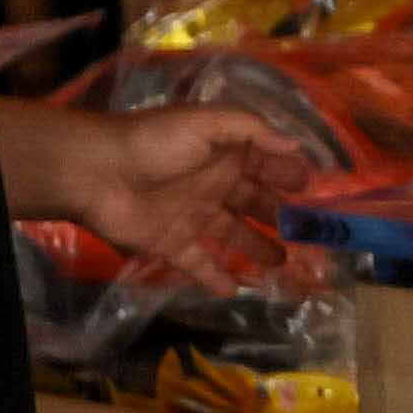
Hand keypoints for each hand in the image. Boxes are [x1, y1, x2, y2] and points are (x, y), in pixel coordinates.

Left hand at [10, 100, 303, 281]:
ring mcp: (193, 217)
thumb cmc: (155, 144)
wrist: (98, 173)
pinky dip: (216, 278)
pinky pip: (200, 264)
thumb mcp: (207, 123)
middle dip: (281, 217)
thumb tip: (297, 149)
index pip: (265, 166)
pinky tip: (238, 289)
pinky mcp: (172, 245)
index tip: (314, 191)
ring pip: (233, 236)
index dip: (289, 176)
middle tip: (309, 235)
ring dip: (257, 249)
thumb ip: (252, 131)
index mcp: (223, 154)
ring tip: (281, 264)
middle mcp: (213, 185)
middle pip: (254, 203)